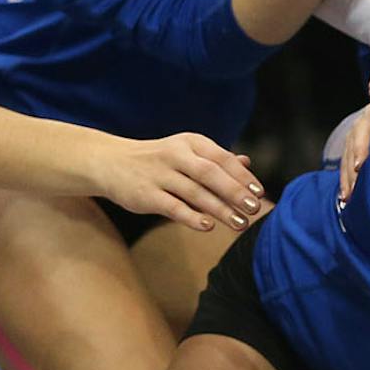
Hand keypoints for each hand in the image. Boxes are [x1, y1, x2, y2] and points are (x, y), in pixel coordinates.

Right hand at [100, 134, 262, 230]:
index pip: (222, 158)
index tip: (259, 192)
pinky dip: (191, 216)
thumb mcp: (186, 152)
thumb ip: (215, 159)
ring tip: (240, 223)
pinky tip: (209, 226)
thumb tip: (247, 162)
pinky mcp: (145, 194)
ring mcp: (159, 175)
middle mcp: (175, 155)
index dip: (242, 175)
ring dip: (220, 209)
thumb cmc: (157, 160)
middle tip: (255, 208)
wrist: (109, 162)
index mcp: (190, 143)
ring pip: (194, 192)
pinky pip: (172, 206)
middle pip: (210, 174)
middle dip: (235, 191)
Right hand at [337, 100, 369, 203]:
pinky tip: (346, 198)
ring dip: (347, 178)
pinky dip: (347, 181)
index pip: (364, 127)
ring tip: (348, 198)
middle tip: (354, 189)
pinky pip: (348, 165)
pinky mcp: (358, 147)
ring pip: (348, 157)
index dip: (361, 147)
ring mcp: (358, 134)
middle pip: (352, 146)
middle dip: (352, 169)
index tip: (361, 166)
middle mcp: (363, 122)